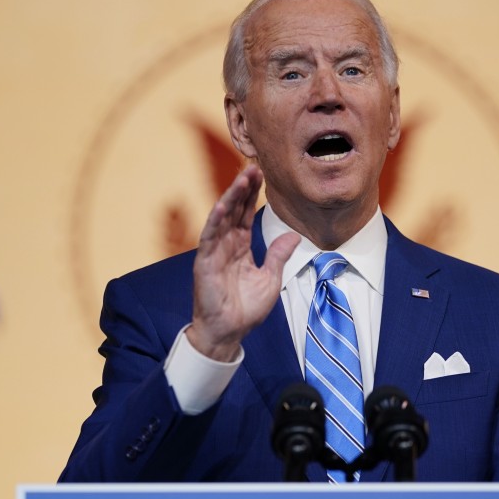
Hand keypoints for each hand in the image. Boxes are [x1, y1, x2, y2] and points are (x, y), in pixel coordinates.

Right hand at [186, 165, 299, 361]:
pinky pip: (210, 237)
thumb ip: (279, 255)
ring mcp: (214, 252)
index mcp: (241, 247)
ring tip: (241, 178)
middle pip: (234, 210)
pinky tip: (223, 204)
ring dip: (231, 196)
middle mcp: (226, 245)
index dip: (252, 194)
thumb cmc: (246, 309)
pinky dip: (216, 220)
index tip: (261, 174)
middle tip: (253, 166)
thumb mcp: (270, 279)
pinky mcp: (205, 263)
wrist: (229, 332)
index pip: (246, 214)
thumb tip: (294, 235)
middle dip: (243, 188)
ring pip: (222, 217)